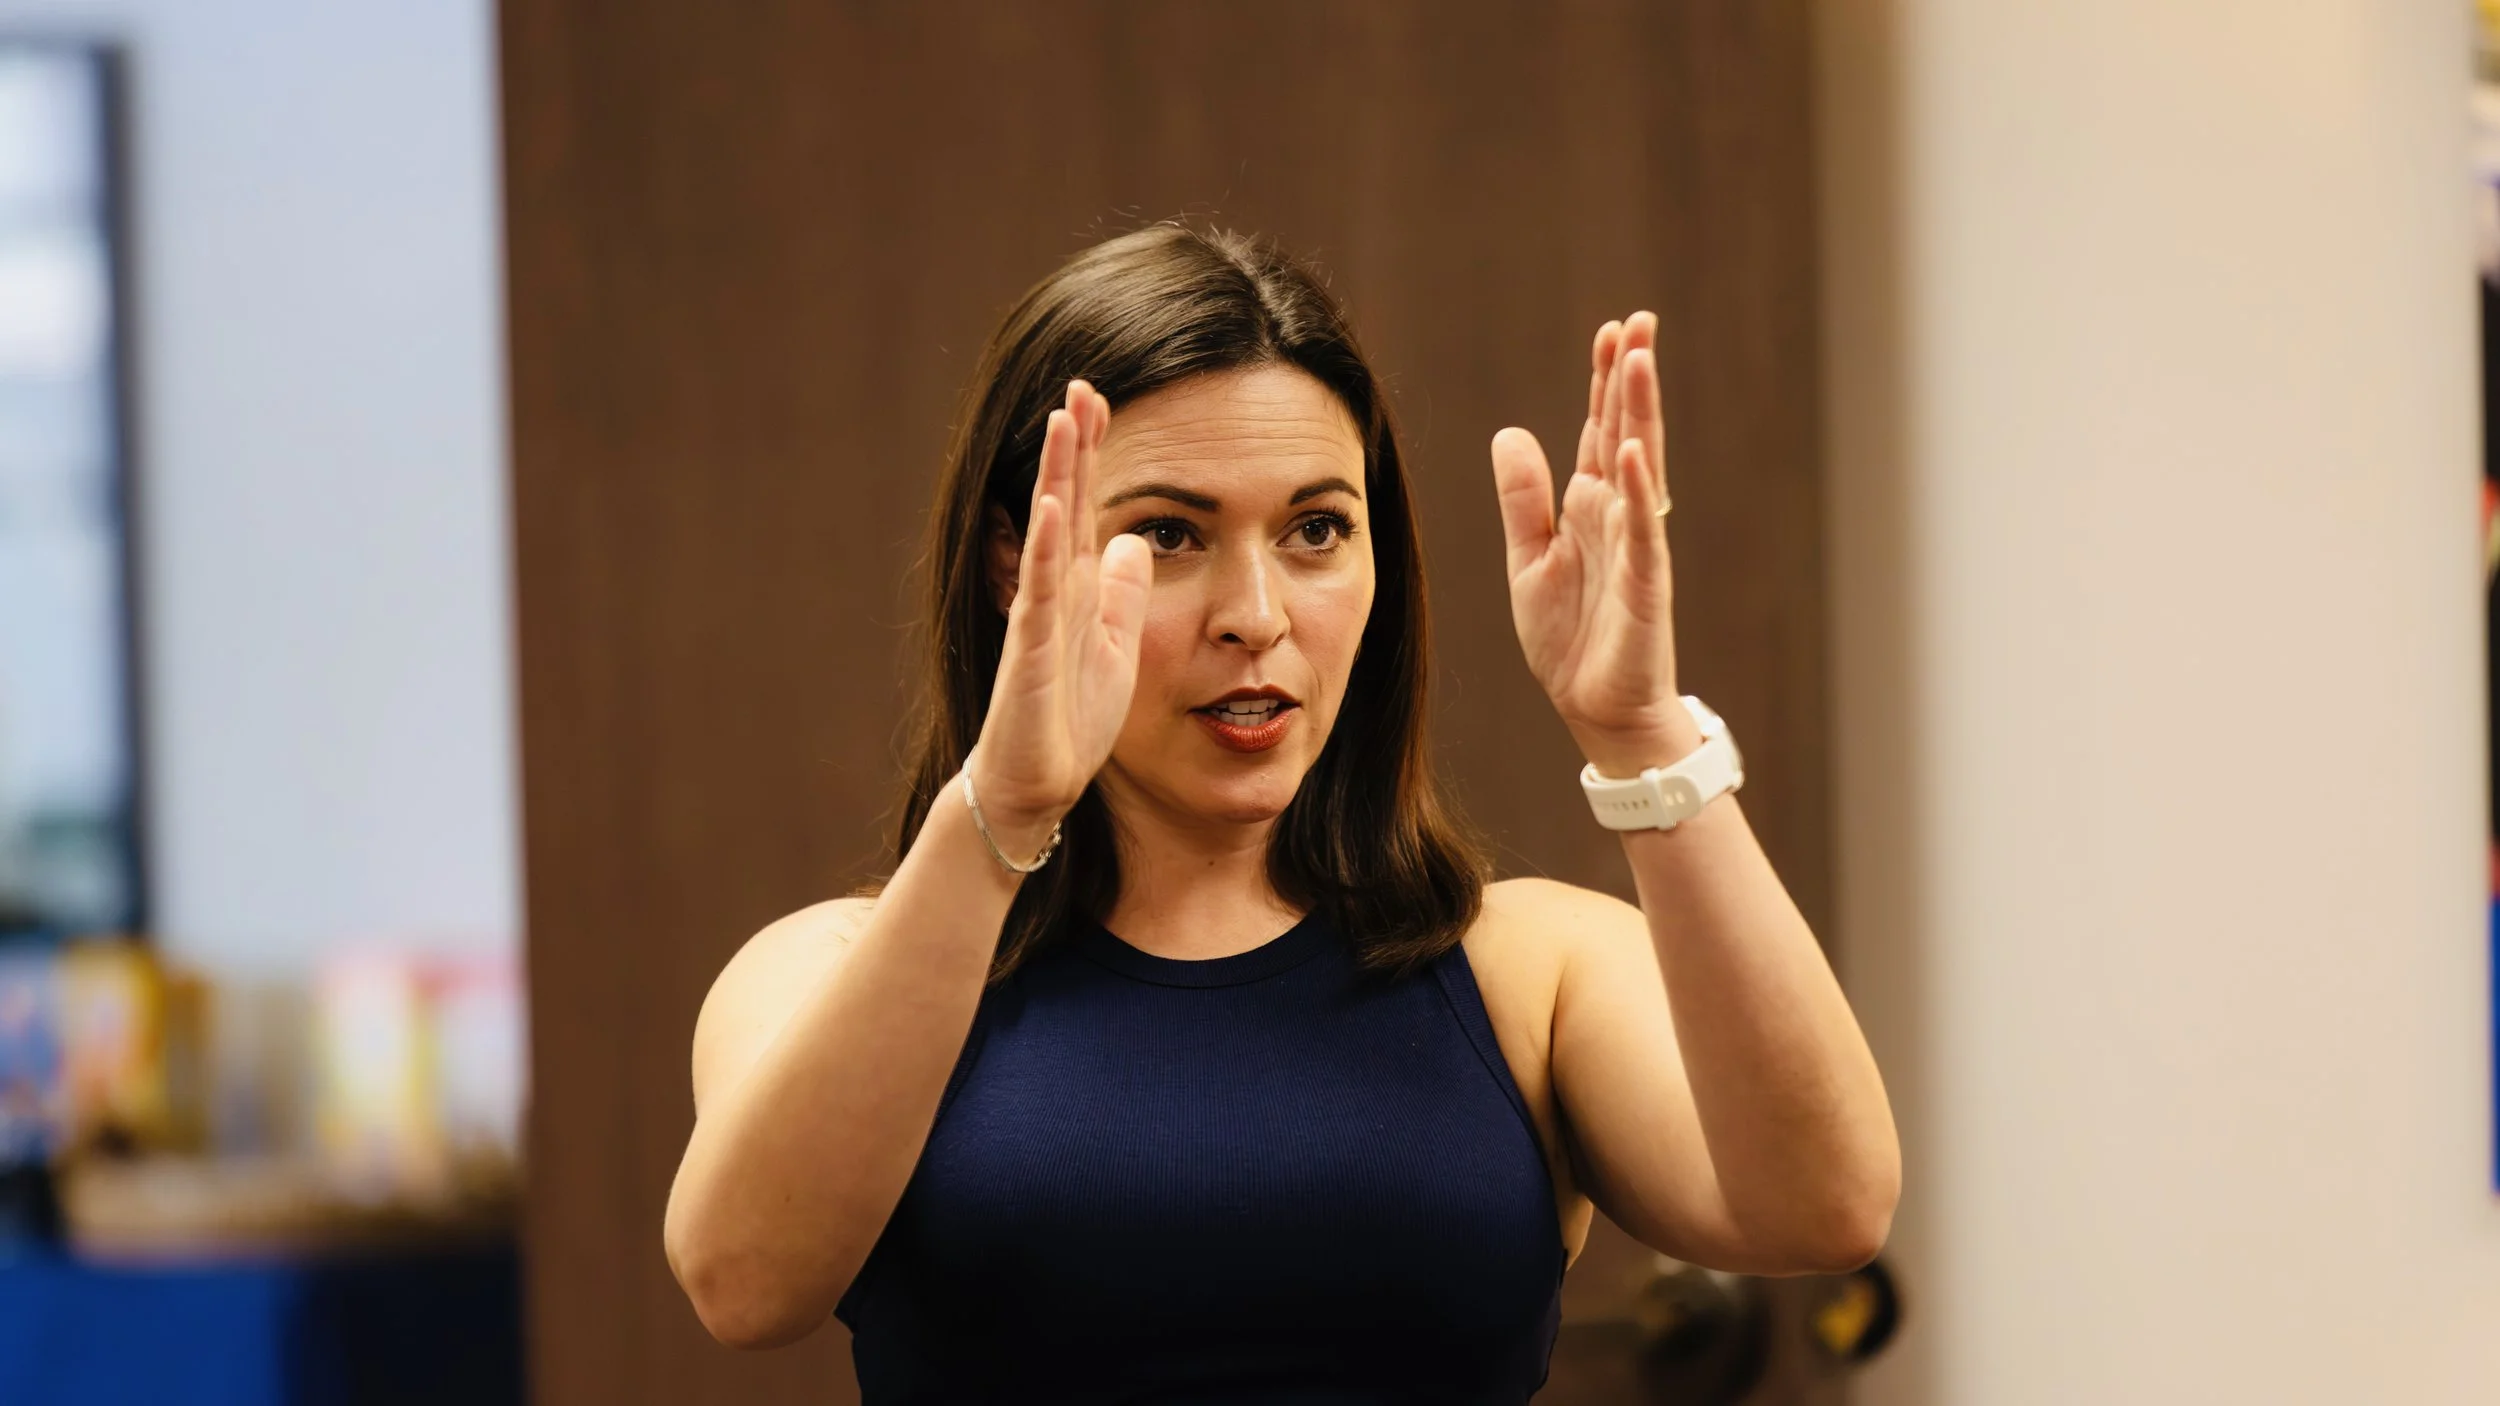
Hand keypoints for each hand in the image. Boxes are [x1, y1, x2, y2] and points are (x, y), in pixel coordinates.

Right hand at [966, 380, 1154, 849]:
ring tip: (1063, 422)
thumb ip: (1122, 593)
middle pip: (1066, 503)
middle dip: (1073, 446)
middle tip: (1080, 385)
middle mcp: (1056, 591)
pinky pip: (1041, 592)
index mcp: (1080, 588)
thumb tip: (1136, 540)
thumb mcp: (1118, 647)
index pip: (1089, 506)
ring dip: (1057, 478)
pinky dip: (1047, 548)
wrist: (1035, 785)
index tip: (1100, 397)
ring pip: (1050, 534)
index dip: (1093, 454)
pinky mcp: (1033, 651)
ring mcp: (1041, 617)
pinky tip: (1053, 507)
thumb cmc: (1069, 721)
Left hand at [1489, 312, 1699, 776]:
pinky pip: (1643, 530)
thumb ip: (1523, 499)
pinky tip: (1634, 451)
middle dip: (1632, 377)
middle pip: (1628, 431)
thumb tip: (1512, 433)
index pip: (1601, 429)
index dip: (1606, 381)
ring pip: (1642, 465)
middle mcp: (1619, 515)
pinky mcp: (1645, 584)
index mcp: (1591, 507)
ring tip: (1641, 359)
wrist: (1595, 709)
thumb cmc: (1569, 640)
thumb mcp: (1528, 559)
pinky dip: (1638, 491)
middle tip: (1640, 321)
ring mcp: (1636, 545)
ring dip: (1641, 413)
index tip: (1612, 331)